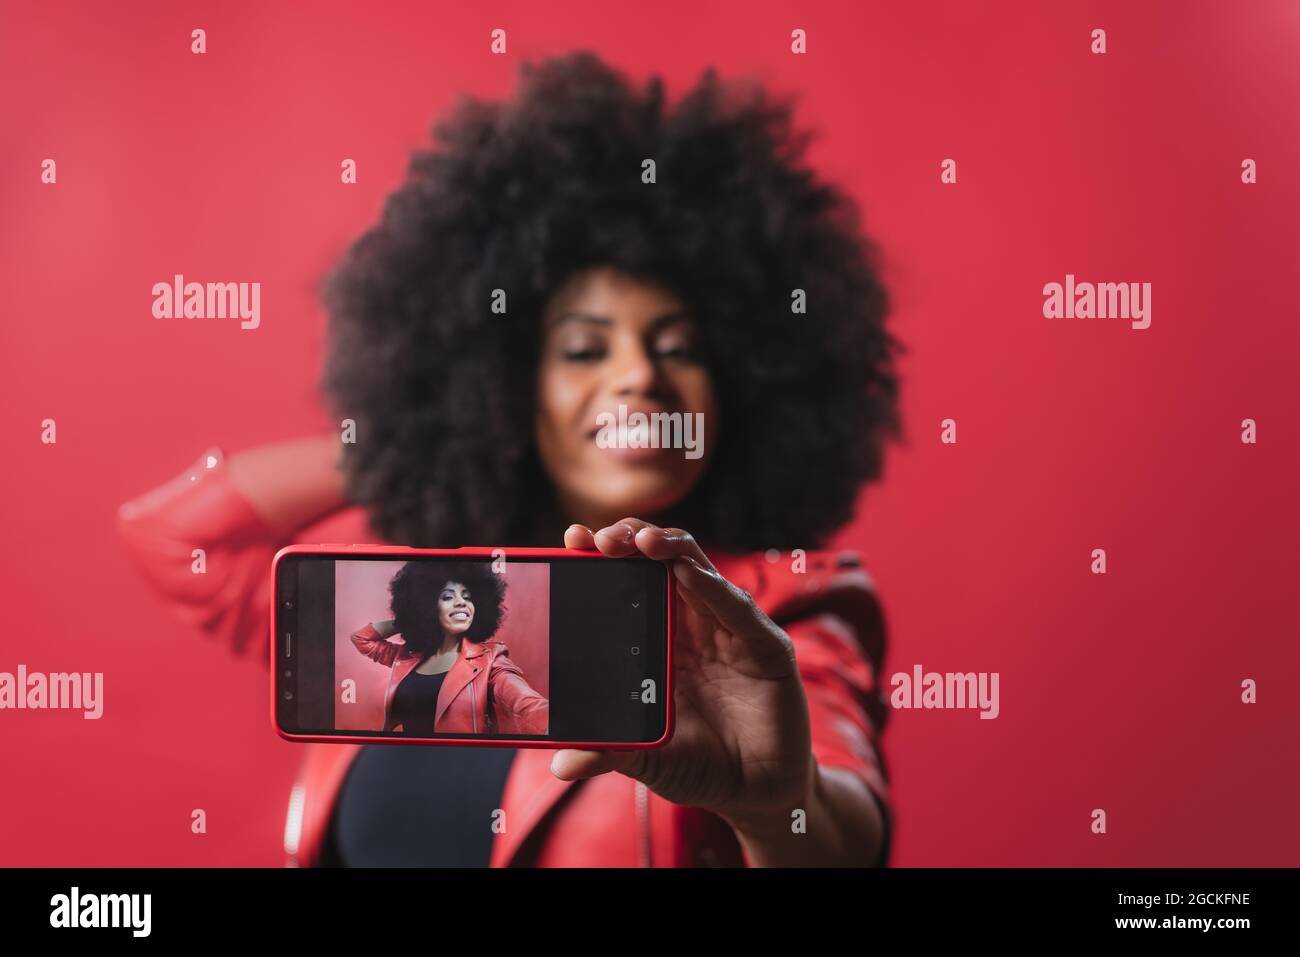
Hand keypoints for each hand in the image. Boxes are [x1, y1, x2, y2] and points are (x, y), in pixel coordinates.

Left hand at [554, 519, 816, 830]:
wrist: (757, 794)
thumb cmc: (700, 765)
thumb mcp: (648, 759)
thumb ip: (610, 752)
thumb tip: (563, 764)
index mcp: (659, 638)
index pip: (629, 580)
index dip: (603, 557)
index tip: (573, 541)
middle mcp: (693, 623)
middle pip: (661, 560)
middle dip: (632, 538)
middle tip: (602, 539)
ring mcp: (730, 629)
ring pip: (698, 569)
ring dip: (669, 548)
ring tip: (641, 541)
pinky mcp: (765, 645)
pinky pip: (737, 608)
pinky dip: (711, 587)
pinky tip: (686, 573)